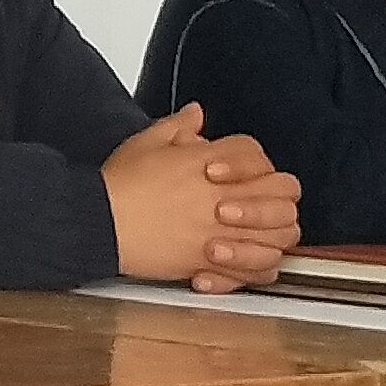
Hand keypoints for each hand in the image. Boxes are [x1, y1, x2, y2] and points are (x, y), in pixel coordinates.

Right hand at [104, 105, 300, 291]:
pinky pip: (258, 271)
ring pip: (280, 235)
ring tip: (255, 234)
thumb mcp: (148, 142)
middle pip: (283, 193)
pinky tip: (244, 263)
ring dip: (274, 233)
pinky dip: (257, 268)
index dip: (249, 162)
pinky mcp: (214, 261)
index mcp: (211, 163)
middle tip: (260, 203)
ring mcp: (223, 231)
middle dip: (277, 196)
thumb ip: (179, 126)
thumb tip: (196, 115)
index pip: (255, 154)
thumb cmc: (120, 185)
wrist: (101, 222)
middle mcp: (225, 197)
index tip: (230, 172)